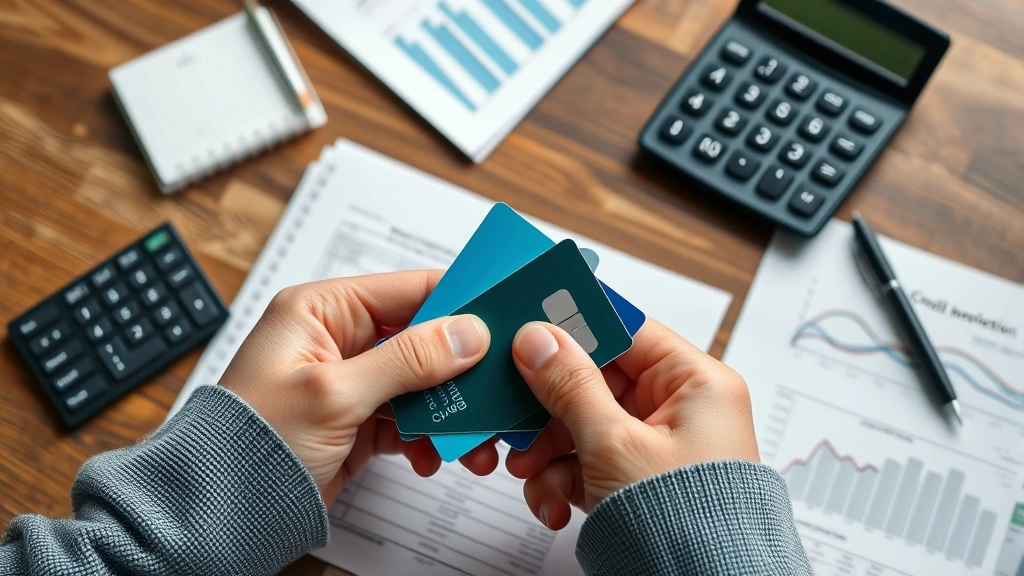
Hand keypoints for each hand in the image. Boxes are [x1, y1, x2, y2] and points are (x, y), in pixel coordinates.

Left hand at [220, 271, 497, 503]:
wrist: (219, 513)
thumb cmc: (248, 443)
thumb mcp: (335, 393)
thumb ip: (407, 359)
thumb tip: (467, 333)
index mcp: (321, 310)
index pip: (407, 289)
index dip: (458, 300)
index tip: (503, 313)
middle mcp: (337, 339)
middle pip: (422, 338)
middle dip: (461, 367)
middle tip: (497, 386)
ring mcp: (350, 381)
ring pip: (422, 382)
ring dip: (450, 408)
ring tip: (473, 436)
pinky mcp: (358, 420)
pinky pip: (410, 417)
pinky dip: (428, 436)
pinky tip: (434, 455)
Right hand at [505, 319, 758, 529]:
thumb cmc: (686, 522)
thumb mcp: (614, 443)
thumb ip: (570, 386)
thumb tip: (538, 339)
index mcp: (696, 383)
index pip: (627, 332)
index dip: (576, 328)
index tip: (531, 329)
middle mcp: (680, 410)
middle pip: (596, 382)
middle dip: (550, 409)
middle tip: (515, 416)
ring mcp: (657, 448)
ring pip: (583, 425)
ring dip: (548, 451)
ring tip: (530, 471)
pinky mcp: (637, 481)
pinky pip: (588, 462)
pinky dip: (562, 480)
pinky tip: (553, 503)